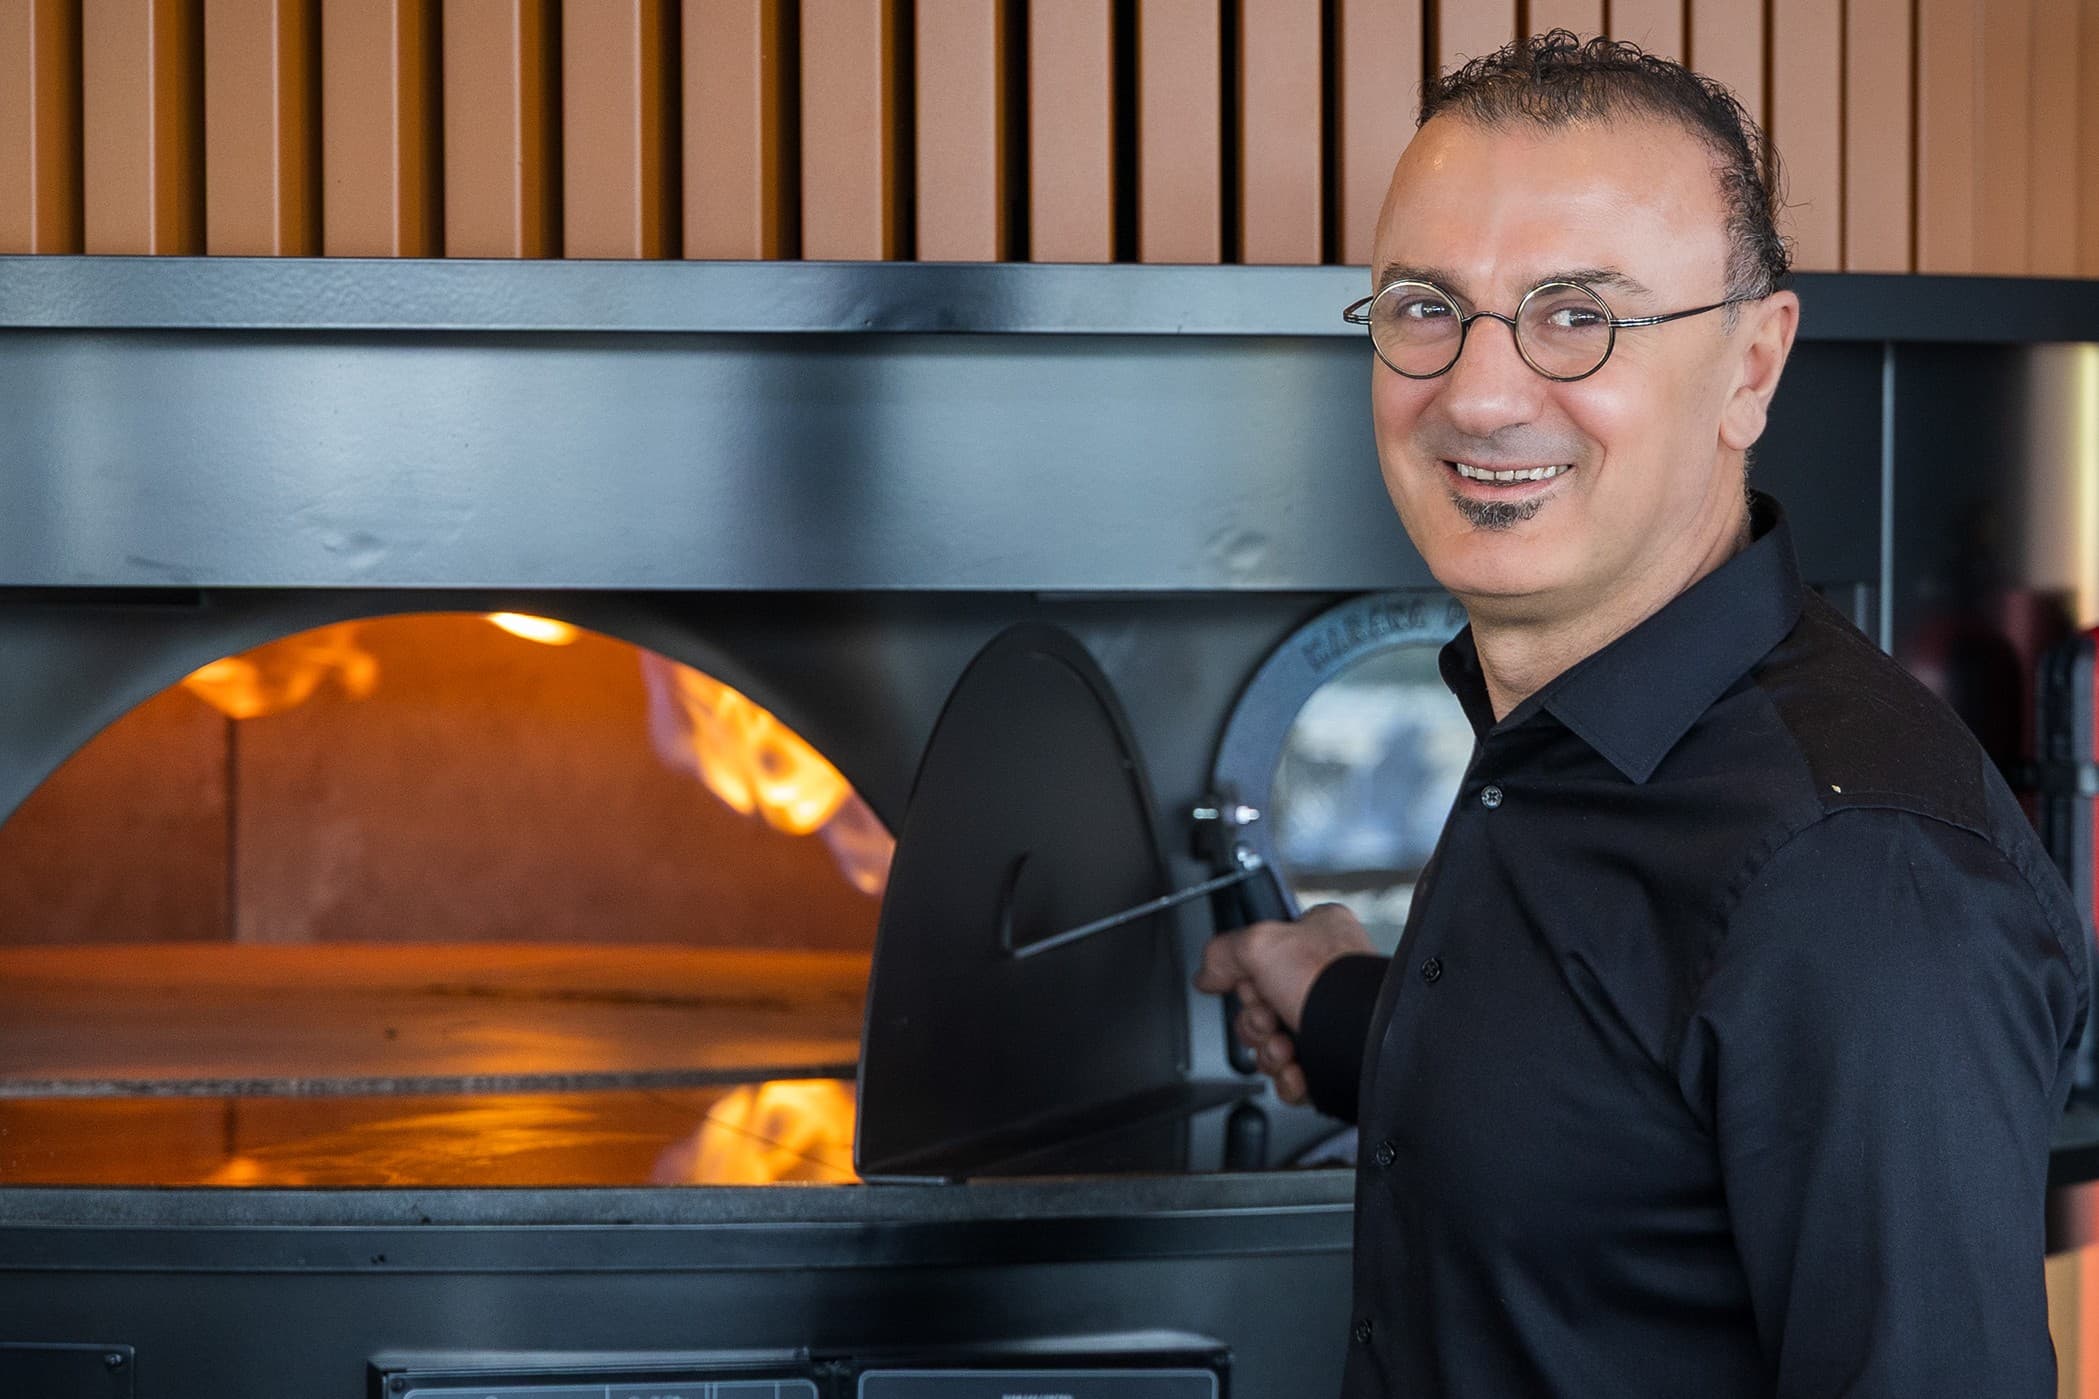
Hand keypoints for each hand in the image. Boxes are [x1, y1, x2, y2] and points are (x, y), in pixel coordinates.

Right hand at [1194, 902, 1374, 1104]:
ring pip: (1271, 1043)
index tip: (1248, 983)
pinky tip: (1298, 1070)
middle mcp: (1323, 978)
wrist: (1369, 1043)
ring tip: (1286, 1048)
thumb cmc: (1336, 986)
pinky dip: (1288, 1077)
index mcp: (1317, 935)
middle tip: (1270, 1018)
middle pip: (1258, 1005)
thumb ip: (1223, 952)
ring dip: (1269, 1051)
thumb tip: (1206, 974)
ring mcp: (1328, 1022)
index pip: (1259, 954)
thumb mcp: (1261, 945)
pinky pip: (1291, 1074)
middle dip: (1256, 1022)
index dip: (1246, 975)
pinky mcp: (1331, 1060)